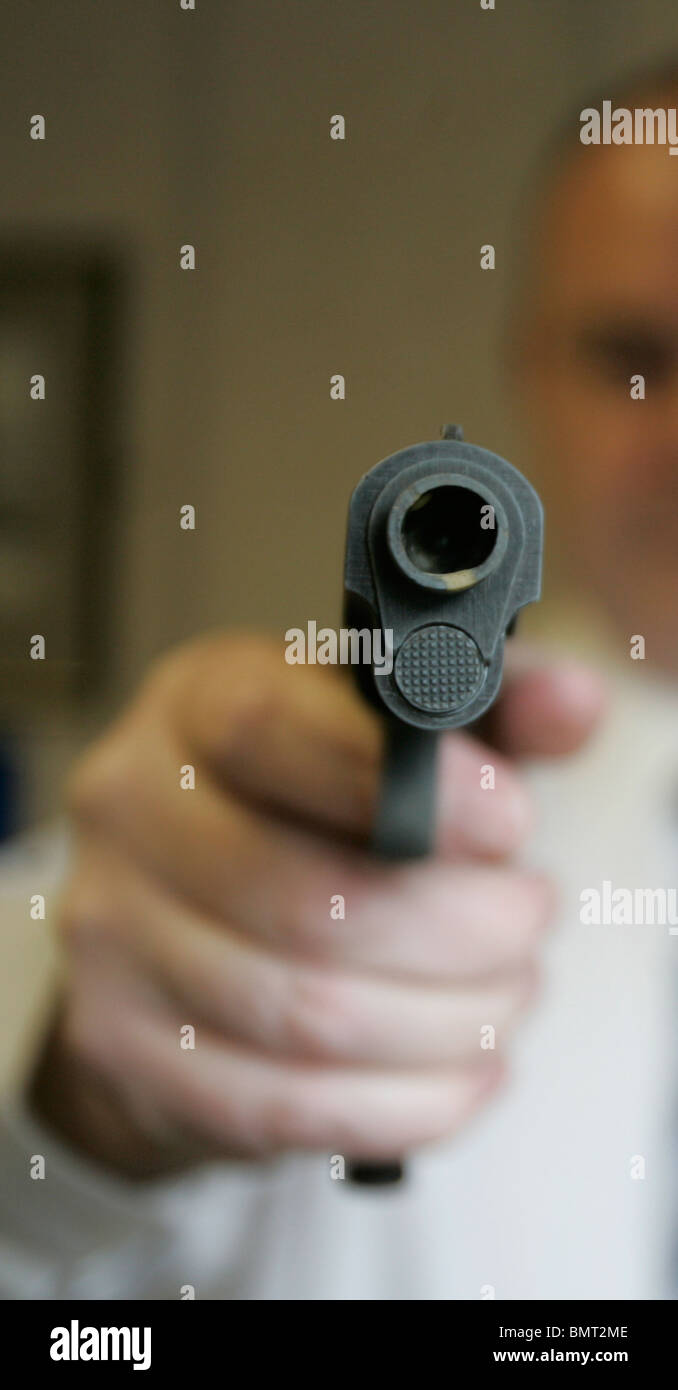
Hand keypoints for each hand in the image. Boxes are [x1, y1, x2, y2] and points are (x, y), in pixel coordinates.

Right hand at [29, 633, 604, 1178]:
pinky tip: (464, 1071)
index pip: (274, 730)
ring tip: (506, 995)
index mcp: (195, 704)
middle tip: (529, 923)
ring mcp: (114, 936)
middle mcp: (131, 810)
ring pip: (311, 1016)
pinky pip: (284, 1106)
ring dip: (449, 1022)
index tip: (512, 825)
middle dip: (466, 931)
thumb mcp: (384, 730)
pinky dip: (406, 1103)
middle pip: (314, 902)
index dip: (413, 788)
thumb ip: (489, 707)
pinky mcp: (126, 1047)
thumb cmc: (299, 805)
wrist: (170, 914)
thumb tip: (575, 703)